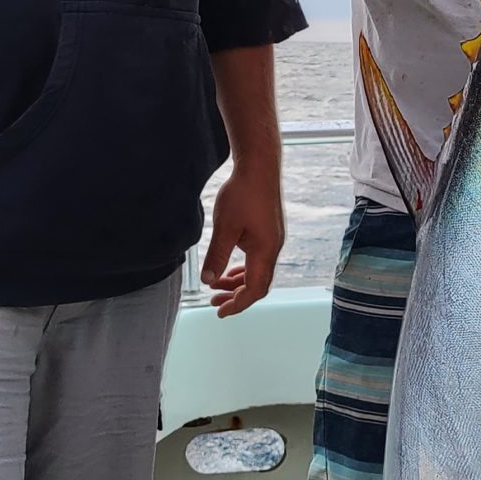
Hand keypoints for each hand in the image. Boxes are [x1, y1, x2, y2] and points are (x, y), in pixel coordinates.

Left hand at [202, 162, 283, 315]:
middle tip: (213, 302)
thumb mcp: (225, 227)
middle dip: (236, 296)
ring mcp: (272, 241)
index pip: (255, 289)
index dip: (238, 304)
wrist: (260, 168)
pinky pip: (257, 260)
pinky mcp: (268, 233)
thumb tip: (207, 280)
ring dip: (237, 282)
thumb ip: (216, 255)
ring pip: (257, 272)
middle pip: (258, 284)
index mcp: (265, 251)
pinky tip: (228, 269)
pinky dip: (242, 270)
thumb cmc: (243, 194)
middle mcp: (272, 249)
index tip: (220, 311)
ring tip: (215, 286)